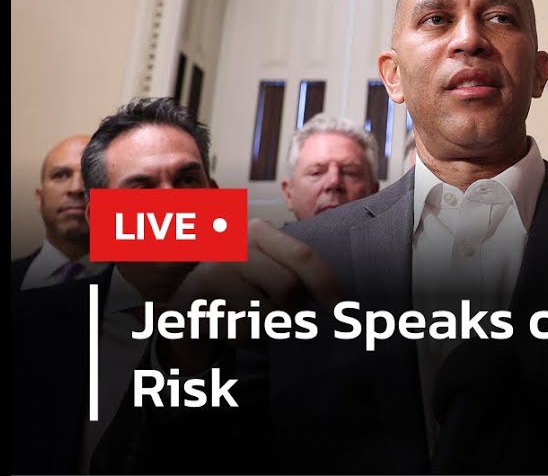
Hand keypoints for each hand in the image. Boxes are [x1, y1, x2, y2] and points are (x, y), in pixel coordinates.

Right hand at [166, 219, 341, 369]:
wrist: (181, 298)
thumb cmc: (237, 283)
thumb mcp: (266, 265)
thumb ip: (296, 273)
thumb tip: (341, 303)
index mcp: (258, 231)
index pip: (303, 256)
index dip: (327, 284)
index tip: (345, 310)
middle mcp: (235, 246)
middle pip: (288, 290)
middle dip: (294, 311)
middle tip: (283, 315)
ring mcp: (212, 272)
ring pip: (266, 315)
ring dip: (266, 327)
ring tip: (247, 315)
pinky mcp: (196, 301)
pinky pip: (240, 332)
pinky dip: (241, 337)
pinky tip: (227, 323)